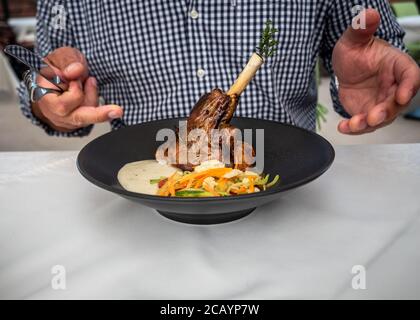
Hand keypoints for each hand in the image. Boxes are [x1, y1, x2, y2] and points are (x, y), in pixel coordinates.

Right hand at [31, 47, 122, 131]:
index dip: (74, 87)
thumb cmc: (57, 66)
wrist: (55, 75)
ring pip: (89, 114)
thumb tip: (75, 72)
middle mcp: (53, 113)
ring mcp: (66, 120)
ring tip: (87, 80)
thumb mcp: (60, 56)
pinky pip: (92, 114)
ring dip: (92, 94)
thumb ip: (68, 61)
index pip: (63, 103)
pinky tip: (88, 87)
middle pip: (78, 118)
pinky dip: (93, 98)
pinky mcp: (78, 121)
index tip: (73, 75)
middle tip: (118, 111)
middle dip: (99, 114)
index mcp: (43, 96)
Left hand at [332, 9, 419, 134]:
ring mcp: (381, 102)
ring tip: (352, 124)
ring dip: (368, 124)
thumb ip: (361, 29)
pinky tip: (342, 127)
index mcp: (398, 66)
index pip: (410, 77)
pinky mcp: (367, 112)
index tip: (402, 95)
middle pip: (397, 104)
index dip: (408, 87)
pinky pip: (363, 124)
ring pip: (380, 118)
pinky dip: (354, 128)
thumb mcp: (354, 39)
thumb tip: (367, 14)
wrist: (345, 67)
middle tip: (372, 117)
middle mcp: (393, 87)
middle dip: (385, 112)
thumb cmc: (356, 51)